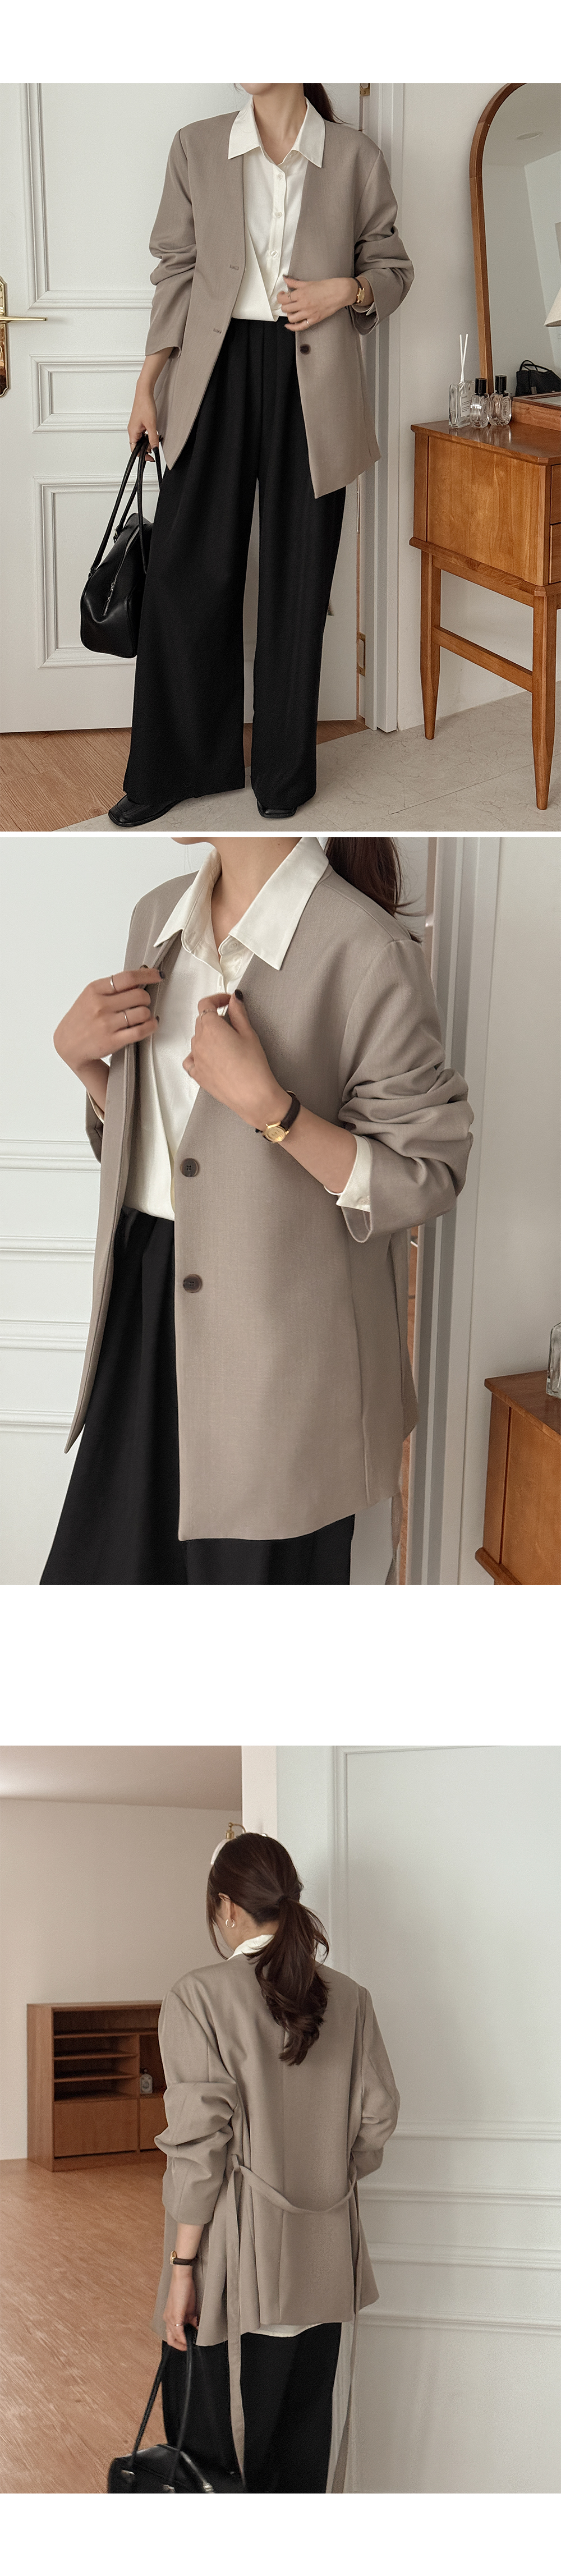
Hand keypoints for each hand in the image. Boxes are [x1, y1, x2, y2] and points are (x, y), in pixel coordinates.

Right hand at [54, 968, 160, 1077]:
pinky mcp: (113, 1040)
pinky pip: (141, 1030)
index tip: (156, 975)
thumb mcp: (90, 996)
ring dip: (147, 1014)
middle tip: (143, 1002)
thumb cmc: (81, 1020)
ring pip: (143, 1012)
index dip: (147, 975)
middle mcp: (100, 1006)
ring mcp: (107, 1023)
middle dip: (146, 998)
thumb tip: (139, 980)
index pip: (127, 977)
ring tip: (142, 1015)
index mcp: (95, 990)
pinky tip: (149, 1024)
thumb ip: (112, 988)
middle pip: (139, 995)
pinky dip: (150, 1026)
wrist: (68, 1044)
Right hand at [128, 380, 159, 457]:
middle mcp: (132, 430)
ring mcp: (135, 426)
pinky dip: (148, 434)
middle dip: (147, 447)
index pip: (135, 450)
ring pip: (141, 439)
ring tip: (155, 436)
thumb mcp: (151, 425)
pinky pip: (143, 433)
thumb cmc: (145, 405)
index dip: (143, 456)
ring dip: (148, 440)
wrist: (144, 393)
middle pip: (138, 445)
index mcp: (132, 432)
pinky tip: (154, 431)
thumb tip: (155, 449)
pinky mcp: (139, 422)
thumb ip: (153, 439)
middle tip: (155, 445)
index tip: (151, 458)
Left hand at [163, 2268, 198, 2347]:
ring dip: (184, 2342)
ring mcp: (170, 2317)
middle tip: (190, 2347)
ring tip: (192, 2343)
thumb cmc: (184, 2289)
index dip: (180, 2342)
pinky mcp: (175, 2315)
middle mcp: (167, 2319)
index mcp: (169, 2317)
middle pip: (170, 2340)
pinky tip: (190, 2340)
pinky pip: (178, 2332)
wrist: (182, 2277)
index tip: (188, 2345)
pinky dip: (184, 2338)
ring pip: (174, 2338)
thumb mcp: (188, 2308)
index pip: (171, 2335)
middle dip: (180, 2346)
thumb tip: (195, 2328)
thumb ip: (190, 2319)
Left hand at [183, 991, 289, 1128]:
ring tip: (226, 1043)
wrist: (252, 1096)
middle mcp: (199, 1041)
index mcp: (211, 1027)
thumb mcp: (249, 1034)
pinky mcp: (197, 1073)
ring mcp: (196, 1058)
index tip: (226, 1001)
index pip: (206, 1004)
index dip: (217, 999)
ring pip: (197, 1039)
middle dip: (215, 1017)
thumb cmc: (253, 1067)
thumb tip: (234, 1000)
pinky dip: (198, 1054)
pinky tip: (210, 1056)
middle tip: (232, 1022)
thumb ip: (239, 1013)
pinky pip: (191, 1058)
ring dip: (208, 1035)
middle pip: (201, 1021)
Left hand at [277, 275, 358, 329]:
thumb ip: (295, 283)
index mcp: (301, 293)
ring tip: (291, 311)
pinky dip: (292, 327)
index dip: (280, 297)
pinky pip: (300, 327)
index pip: (283, 298)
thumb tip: (286, 279)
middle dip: (284, 305)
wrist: (339, 292)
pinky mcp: (313, 320)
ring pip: (291, 318)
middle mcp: (303, 304)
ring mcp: (308, 313)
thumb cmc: (326, 287)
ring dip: (289, 315)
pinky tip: (289, 325)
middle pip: (285, 309)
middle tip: (286, 303)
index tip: (281, 295)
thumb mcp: (308, 282)